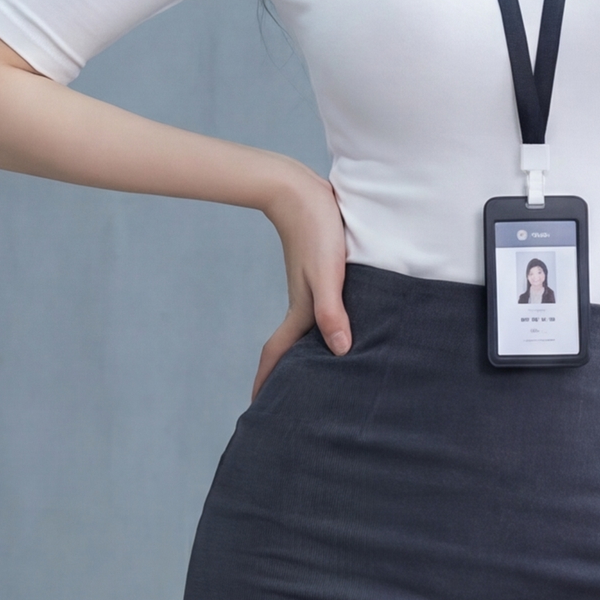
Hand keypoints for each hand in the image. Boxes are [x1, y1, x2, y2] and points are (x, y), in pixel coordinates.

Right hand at [253, 163, 350, 396]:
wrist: (298, 189)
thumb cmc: (316, 229)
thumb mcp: (328, 272)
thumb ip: (332, 310)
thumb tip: (341, 350)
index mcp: (302, 310)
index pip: (279, 355)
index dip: (268, 383)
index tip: (258, 409)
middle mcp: (303, 304)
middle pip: (291, 348)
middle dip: (286, 377)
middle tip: (287, 404)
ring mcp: (310, 289)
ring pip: (308, 330)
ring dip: (307, 353)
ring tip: (316, 374)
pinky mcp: (321, 273)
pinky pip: (321, 311)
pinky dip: (325, 326)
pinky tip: (340, 326)